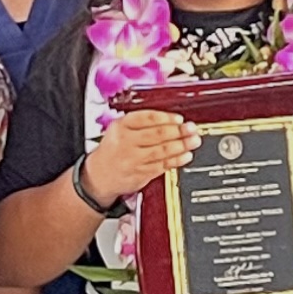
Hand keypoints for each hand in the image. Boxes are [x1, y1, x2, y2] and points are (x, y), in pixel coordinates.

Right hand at [81, 107, 198, 208]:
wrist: (99, 175)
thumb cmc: (113, 149)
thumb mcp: (119, 129)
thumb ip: (140, 122)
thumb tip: (170, 119)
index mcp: (121, 126)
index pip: (147, 118)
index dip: (166, 118)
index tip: (179, 119)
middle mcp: (126, 142)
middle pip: (157, 134)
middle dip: (179, 131)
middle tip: (192, 129)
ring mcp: (133, 159)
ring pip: (162, 151)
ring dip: (182, 145)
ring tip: (193, 141)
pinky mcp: (140, 174)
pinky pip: (162, 166)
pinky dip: (176, 160)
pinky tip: (185, 155)